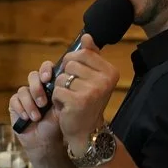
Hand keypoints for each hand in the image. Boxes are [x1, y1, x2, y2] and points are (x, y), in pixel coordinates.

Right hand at [9, 59, 64, 156]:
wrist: (45, 142)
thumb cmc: (56, 126)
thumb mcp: (63, 110)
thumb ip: (63, 96)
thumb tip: (63, 84)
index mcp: (50, 86)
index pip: (47, 69)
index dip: (46, 70)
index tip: (48, 78)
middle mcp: (37, 88)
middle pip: (33, 76)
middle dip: (37, 88)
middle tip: (43, 103)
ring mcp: (26, 96)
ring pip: (23, 90)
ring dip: (30, 104)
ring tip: (37, 117)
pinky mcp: (15, 104)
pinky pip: (15, 100)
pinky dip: (21, 109)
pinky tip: (27, 118)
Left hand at [52, 36, 119, 152]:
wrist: (88, 132)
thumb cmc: (88, 102)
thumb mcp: (92, 77)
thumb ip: (91, 56)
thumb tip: (86, 35)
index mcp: (110, 71)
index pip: (83, 53)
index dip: (72, 62)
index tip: (78, 77)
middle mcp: (105, 80)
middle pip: (70, 63)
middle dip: (65, 77)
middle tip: (75, 92)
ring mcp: (93, 91)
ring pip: (62, 77)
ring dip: (61, 89)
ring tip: (70, 99)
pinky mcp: (79, 101)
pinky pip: (57, 90)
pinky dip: (57, 99)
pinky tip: (66, 107)